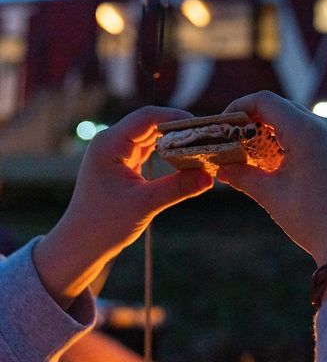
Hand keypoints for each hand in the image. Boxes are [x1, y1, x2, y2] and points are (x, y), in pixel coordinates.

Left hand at [34, 106, 212, 307]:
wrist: (81, 243)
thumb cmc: (105, 224)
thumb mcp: (145, 204)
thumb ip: (178, 188)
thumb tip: (210, 177)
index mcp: (109, 144)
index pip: (146, 118)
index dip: (175, 118)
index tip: (200, 127)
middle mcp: (111, 142)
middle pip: (150, 123)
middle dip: (178, 129)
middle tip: (206, 136)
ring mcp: (117, 152)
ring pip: (151, 135)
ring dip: (174, 139)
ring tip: (200, 144)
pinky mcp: (123, 163)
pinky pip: (149, 149)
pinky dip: (167, 151)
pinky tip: (184, 156)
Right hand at [216, 91, 326, 266]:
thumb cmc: (311, 218)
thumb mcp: (270, 194)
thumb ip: (242, 175)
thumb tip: (221, 169)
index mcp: (306, 130)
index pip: (265, 101)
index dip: (239, 107)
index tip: (224, 125)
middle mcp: (324, 125)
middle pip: (279, 107)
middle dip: (252, 120)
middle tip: (233, 139)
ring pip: (292, 118)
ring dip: (268, 129)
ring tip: (250, 151)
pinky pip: (306, 130)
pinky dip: (285, 137)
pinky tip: (273, 158)